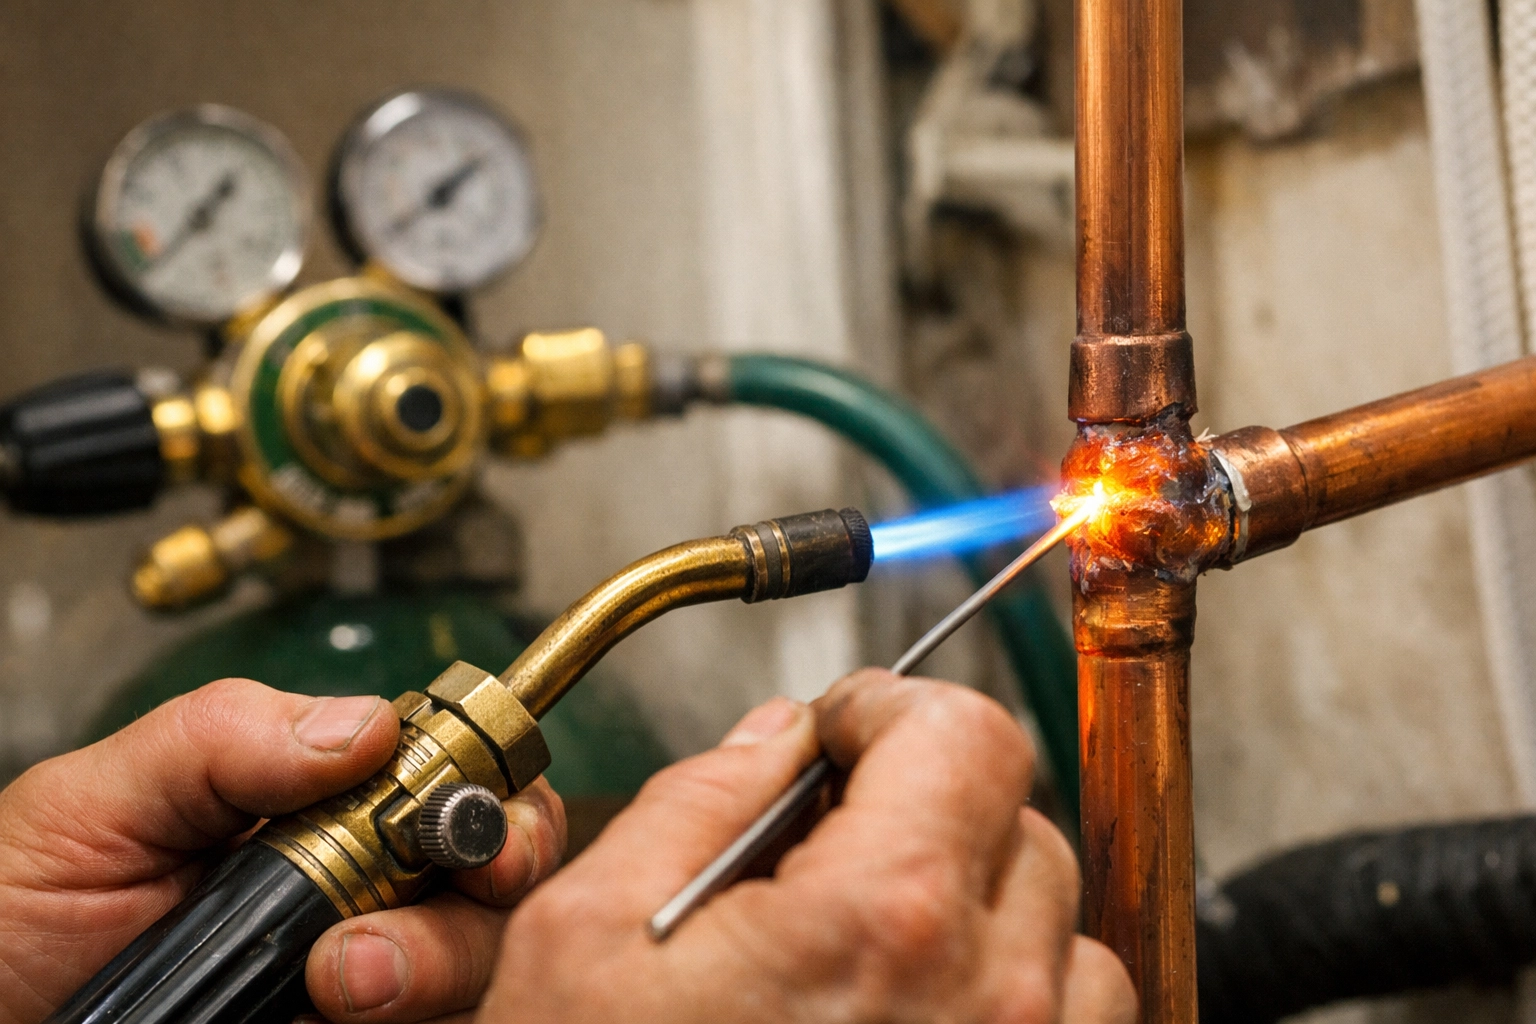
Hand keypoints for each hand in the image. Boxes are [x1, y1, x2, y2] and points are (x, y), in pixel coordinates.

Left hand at [0, 678, 564, 1023]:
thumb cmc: (11, 921)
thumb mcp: (94, 804)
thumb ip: (222, 739)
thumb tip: (367, 725)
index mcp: (315, 808)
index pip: (455, 783)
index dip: (494, 802)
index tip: (479, 832)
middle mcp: (358, 888)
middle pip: (497, 873)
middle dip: (478, 891)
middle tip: (382, 929)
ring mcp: (362, 975)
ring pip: (480, 961)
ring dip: (436, 969)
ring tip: (337, 989)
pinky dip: (419, 1020)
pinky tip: (339, 1021)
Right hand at [486, 668, 1135, 1022]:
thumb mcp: (588, 936)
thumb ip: (701, 800)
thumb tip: (776, 741)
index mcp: (882, 921)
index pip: (966, 734)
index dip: (894, 712)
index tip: (850, 732)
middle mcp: (986, 1002)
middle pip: (1020, 822)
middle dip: (929, 806)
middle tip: (837, 847)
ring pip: (1063, 933)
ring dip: (985, 911)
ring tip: (882, 947)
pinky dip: (1017, 1001)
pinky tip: (921, 1018)